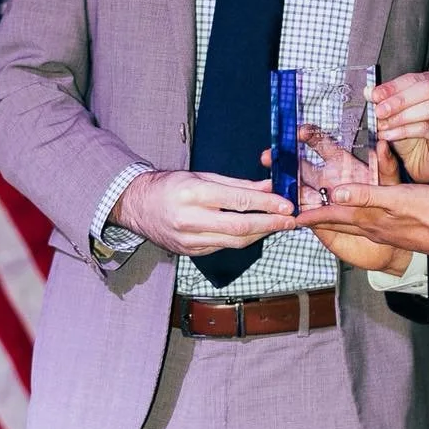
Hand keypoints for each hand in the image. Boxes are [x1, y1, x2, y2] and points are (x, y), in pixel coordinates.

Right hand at [110, 169, 296, 255]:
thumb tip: (268, 186)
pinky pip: (222, 247)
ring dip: (261, 234)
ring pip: (234, 241)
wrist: (137, 206)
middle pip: (239, 226)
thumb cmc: (170, 186)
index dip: (266, 204)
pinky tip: (256, 232)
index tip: (286, 204)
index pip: (238, 202)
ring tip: (279, 226)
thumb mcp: (202, 176)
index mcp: (193, 195)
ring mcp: (189, 240)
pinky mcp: (190, 252)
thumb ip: (237, 185)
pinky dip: (242, 240)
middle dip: (270, 224)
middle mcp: (190, 220)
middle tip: (291, 220)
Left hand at [299, 172, 428, 260]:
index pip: (332, 215)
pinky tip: (356, 219)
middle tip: (299, 218)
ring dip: (333, 220)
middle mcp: (371, 227)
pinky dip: (352, 221)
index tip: (291, 217)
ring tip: (320, 217)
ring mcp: (383, 231)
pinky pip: (364, 226)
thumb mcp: (397, 198)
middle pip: (338, 222)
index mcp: (368, 218)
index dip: (311, 215)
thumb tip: (335, 193)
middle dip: (317, 219)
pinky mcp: (394, 231)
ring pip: (350, 225)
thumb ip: (366, 195)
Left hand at [371, 71, 428, 182]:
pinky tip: (389, 135)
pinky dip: (403, 131)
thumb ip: (384, 100)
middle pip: (428, 89)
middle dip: (399, 99)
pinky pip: (426, 129)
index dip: (393, 86)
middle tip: (379, 110)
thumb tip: (369, 91)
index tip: (374, 94)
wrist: (420, 160)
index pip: (416, 78)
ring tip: (382, 124)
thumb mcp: (395, 112)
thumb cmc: (411, 132)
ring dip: (401, 116)